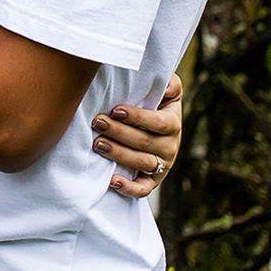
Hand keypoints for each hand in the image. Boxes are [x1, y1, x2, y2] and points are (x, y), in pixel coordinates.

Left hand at [95, 73, 183, 198]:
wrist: (152, 126)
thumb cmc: (153, 102)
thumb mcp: (165, 89)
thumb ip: (168, 83)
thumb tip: (164, 82)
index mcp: (172, 123)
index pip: (159, 123)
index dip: (139, 117)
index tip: (116, 110)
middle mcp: (170, 146)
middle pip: (146, 142)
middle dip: (120, 133)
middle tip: (97, 123)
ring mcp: (161, 164)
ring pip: (142, 163)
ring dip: (119, 154)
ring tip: (98, 144)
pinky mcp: (152, 180)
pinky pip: (144, 188)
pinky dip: (129, 188)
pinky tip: (112, 181)